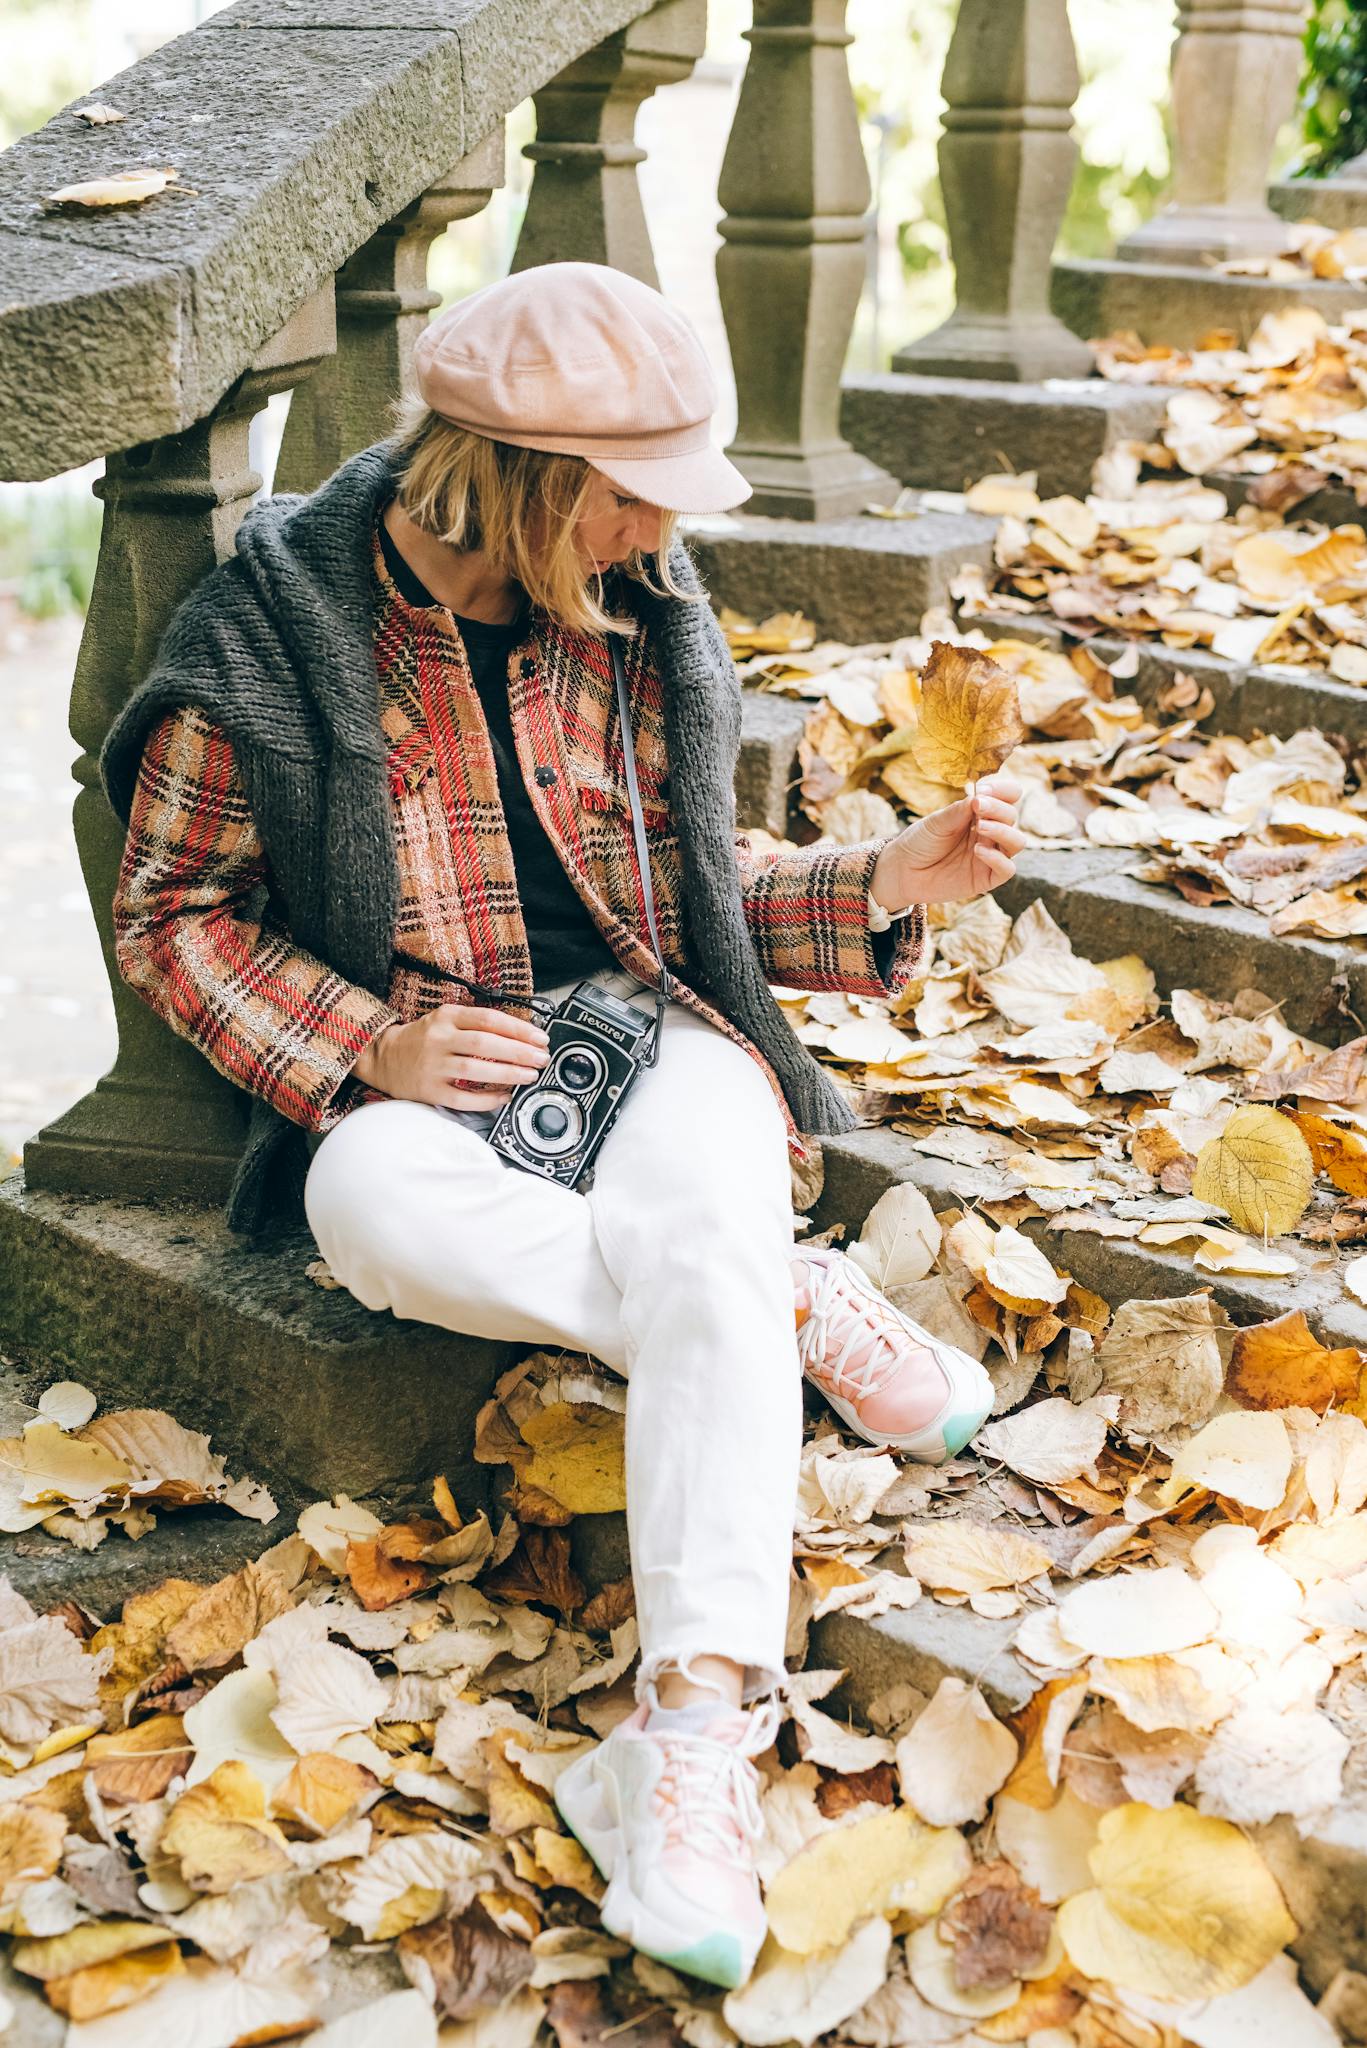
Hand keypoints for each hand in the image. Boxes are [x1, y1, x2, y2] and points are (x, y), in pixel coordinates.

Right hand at [353, 1004, 550, 1110]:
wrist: (385, 1058)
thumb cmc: (424, 1038)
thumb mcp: (446, 1019)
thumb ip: (476, 1023)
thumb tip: (520, 1035)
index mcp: (446, 1016)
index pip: (489, 1019)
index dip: (518, 1029)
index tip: (540, 1038)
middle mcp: (439, 1039)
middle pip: (484, 1044)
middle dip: (519, 1052)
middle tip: (541, 1059)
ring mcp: (433, 1066)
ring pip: (475, 1069)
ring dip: (507, 1073)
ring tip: (529, 1076)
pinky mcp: (429, 1090)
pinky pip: (463, 1098)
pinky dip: (487, 1099)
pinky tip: (504, 1097)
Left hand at [870, 774, 1024, 909]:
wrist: (902, 871)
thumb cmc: (920, 842)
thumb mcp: (937, 822)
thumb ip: (960, 811)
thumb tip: (981, 798)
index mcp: (980, 814)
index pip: (1008, 796)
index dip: (1003, 790)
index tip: (983, 788)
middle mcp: (989, 833)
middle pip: (1011, 816)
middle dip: (998, 808)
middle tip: (978, 806)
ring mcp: (990, 855)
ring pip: (1017, 842)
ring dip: (1003, 831)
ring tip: (980, 827)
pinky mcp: (986, 878)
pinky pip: (1007, 869)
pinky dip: (997, 858)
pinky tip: (977, 851)